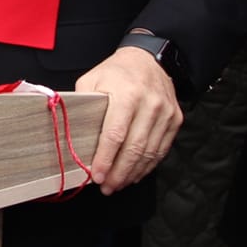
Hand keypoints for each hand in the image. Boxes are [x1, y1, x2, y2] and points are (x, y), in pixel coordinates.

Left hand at [75, 47, 183, 194]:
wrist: (149, 59)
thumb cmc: (117, 72)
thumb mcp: (92, 79)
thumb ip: (83, 104)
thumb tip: (70, 130)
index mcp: (127, 94)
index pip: (115, 134)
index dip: (105, 159)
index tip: (96, 175)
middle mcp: (149, 104)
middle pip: (134, 148)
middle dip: (119, 173)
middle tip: (107, 187)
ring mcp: (165, 113)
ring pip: (149, 153)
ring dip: (133, 173)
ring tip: (118, 184)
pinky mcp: (175, 119)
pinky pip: (161, 149)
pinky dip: (148, 165)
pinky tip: (135, 173)